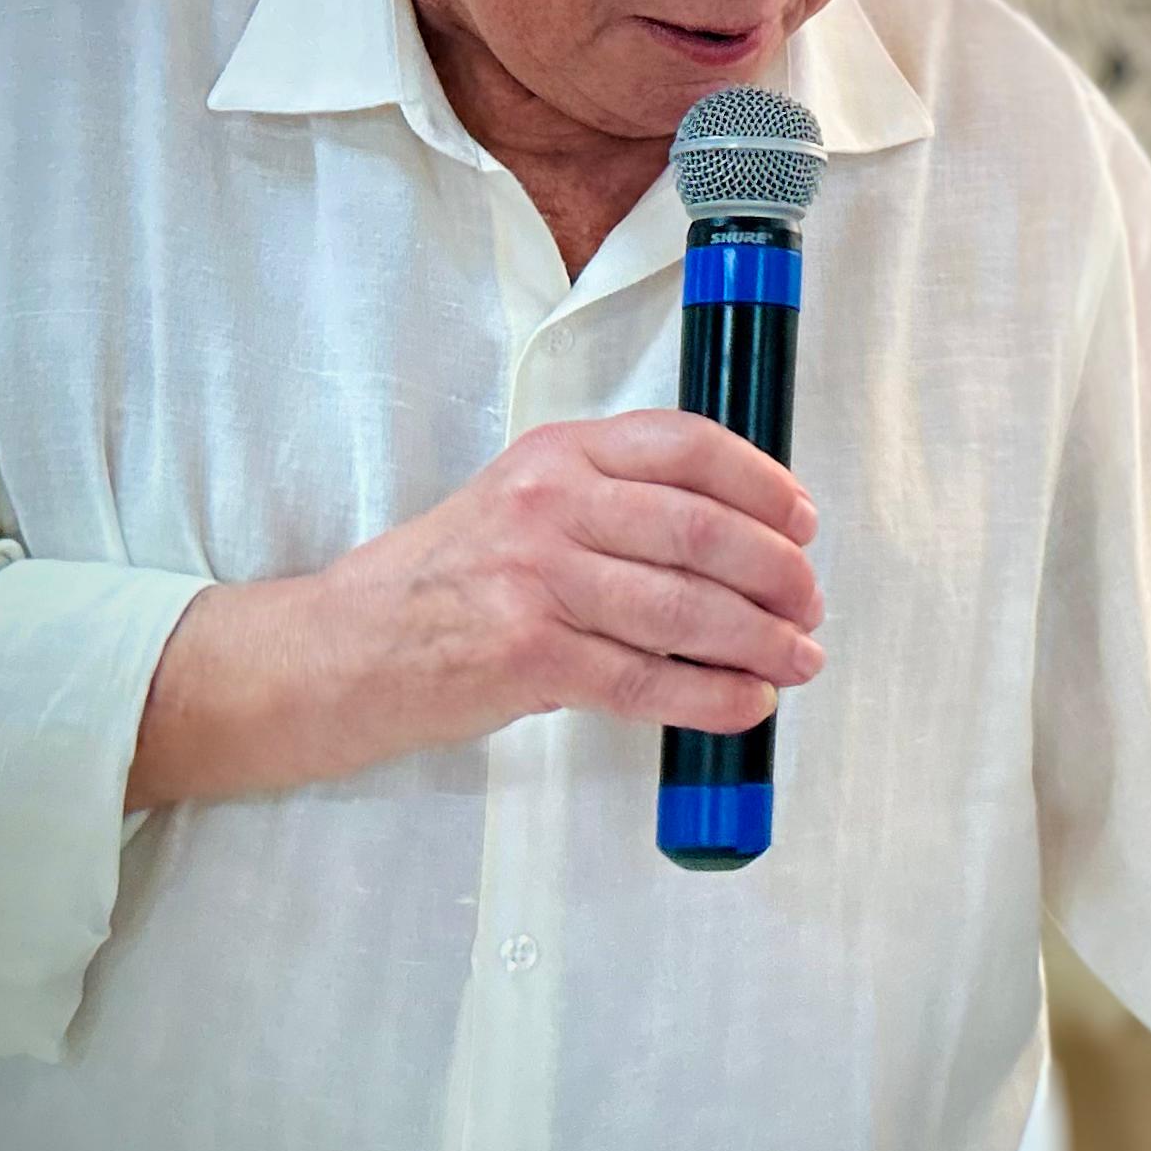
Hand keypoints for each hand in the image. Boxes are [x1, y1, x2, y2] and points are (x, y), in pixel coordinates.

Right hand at [312, 409, 822, 758]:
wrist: (341, 649)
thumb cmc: (445, 580)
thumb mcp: (523, 503)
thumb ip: (614, 504)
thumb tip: (738, 539)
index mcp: (560, 453)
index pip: (687, 446)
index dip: (763, 485)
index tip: (803, 522)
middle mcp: (550, 503)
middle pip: (701, 530)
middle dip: (777, 572)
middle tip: (810, 604)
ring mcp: (537, 578)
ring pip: (685, 607)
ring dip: (761, 640)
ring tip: (798, 659)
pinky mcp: (526, 655)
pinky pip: (645, 677)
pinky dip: (710, 696)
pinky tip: (746, 704)